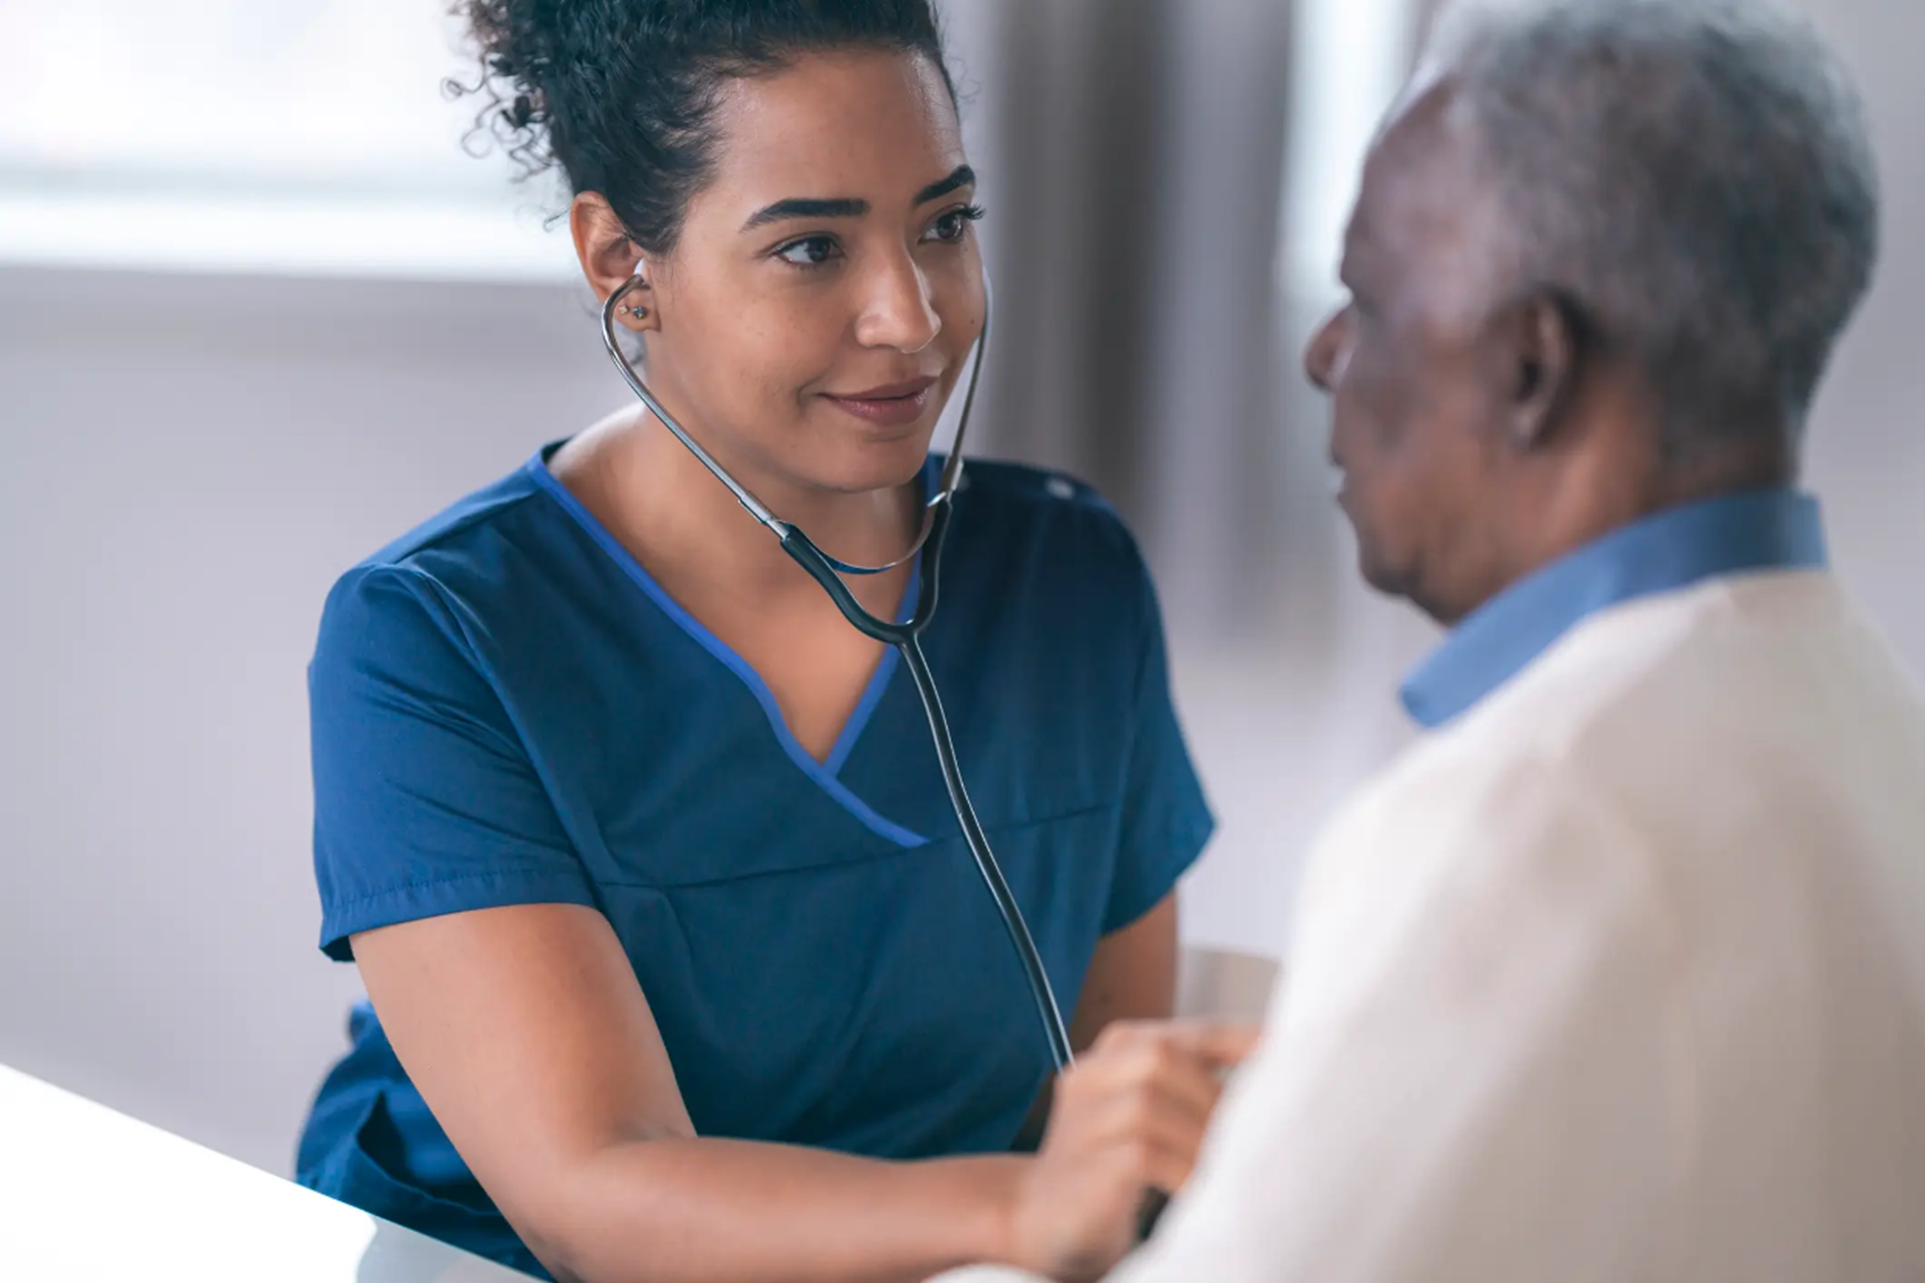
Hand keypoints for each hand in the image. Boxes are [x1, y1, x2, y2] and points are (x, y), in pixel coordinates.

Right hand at [1001, 1021, 1259, 1281]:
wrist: (1039, 1220)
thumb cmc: (1112, 1168)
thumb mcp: (1152, 1116)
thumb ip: (1193, 1088)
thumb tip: (1273, 1081)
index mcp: (1114, 1052)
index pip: (1187, 1032)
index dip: (1239, 1039)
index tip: (1286, 1051)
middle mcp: (1091, 1074)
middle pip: (1163, 1056)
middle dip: (1215, 1095)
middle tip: (1250, 1136)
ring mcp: (1081, 1119)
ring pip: (1150, 1102)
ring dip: (1200, 1136)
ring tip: (1227, 1166)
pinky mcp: (1083, 1165)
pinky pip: (1141, 1154)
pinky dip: (1182, 1169)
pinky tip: (1200, 1189)